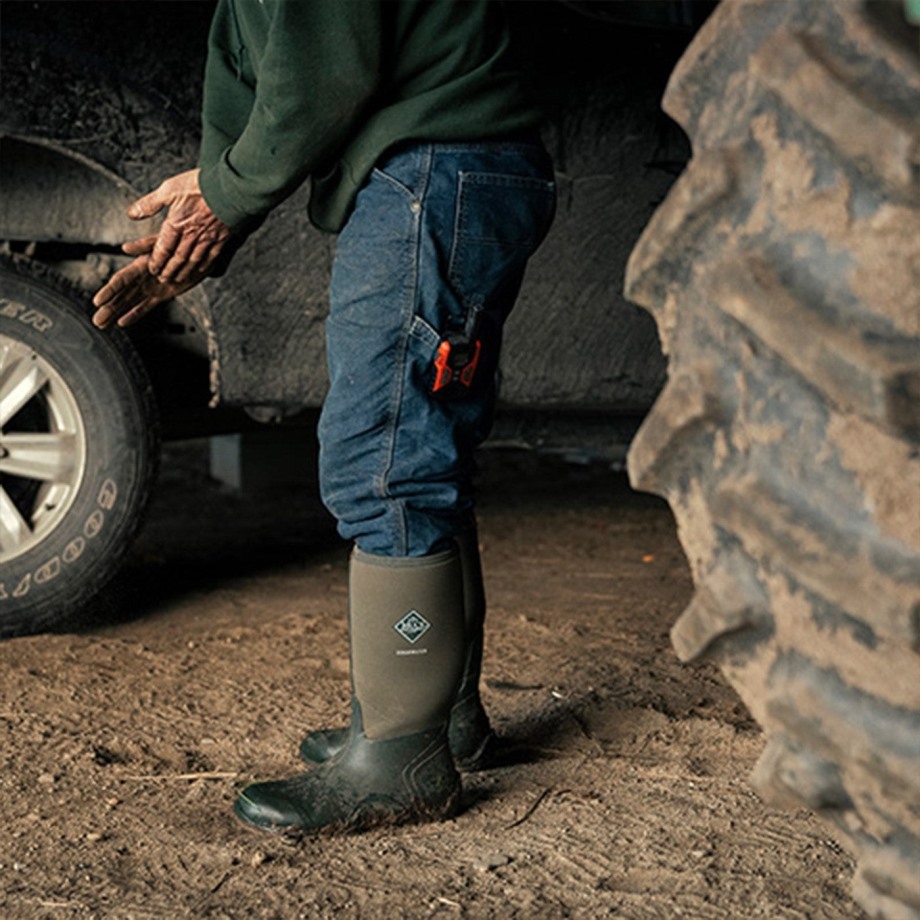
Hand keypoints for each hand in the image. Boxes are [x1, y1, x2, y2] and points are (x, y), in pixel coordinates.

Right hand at [91, 237, 205, 328]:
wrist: (198, 253)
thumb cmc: (180, 243)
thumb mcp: (162, 243)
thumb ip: (144, 246)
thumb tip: (125, 248)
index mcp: (140, 265)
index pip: (121, 280)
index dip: (109, 291)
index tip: (97, 302)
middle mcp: (142, 278)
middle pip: (121, 295)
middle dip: (109, 308)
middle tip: (96, 321)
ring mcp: (150, 287)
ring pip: (130, 303)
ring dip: (116, 313)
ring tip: (102, 324)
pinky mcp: (162, 295)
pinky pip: (146, 307)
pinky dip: (135, 314)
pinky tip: (122, 322)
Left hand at [127, 168, 230, 282]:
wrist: (230, 187)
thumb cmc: (199, 185)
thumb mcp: (169, 189)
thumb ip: (150, 204)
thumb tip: (131, 214)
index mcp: (176, 224)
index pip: (163, 249)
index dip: (157, 261)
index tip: (152, 269)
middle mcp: (191, 236)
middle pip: (177, 259)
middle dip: (169, 270)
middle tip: (163, 279)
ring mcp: (207, 239)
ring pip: (193, 261)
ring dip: (185, 272)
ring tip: (178, 279)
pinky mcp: (221, 239)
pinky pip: (211, 257)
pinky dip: (204, 266)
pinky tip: (201, 270)